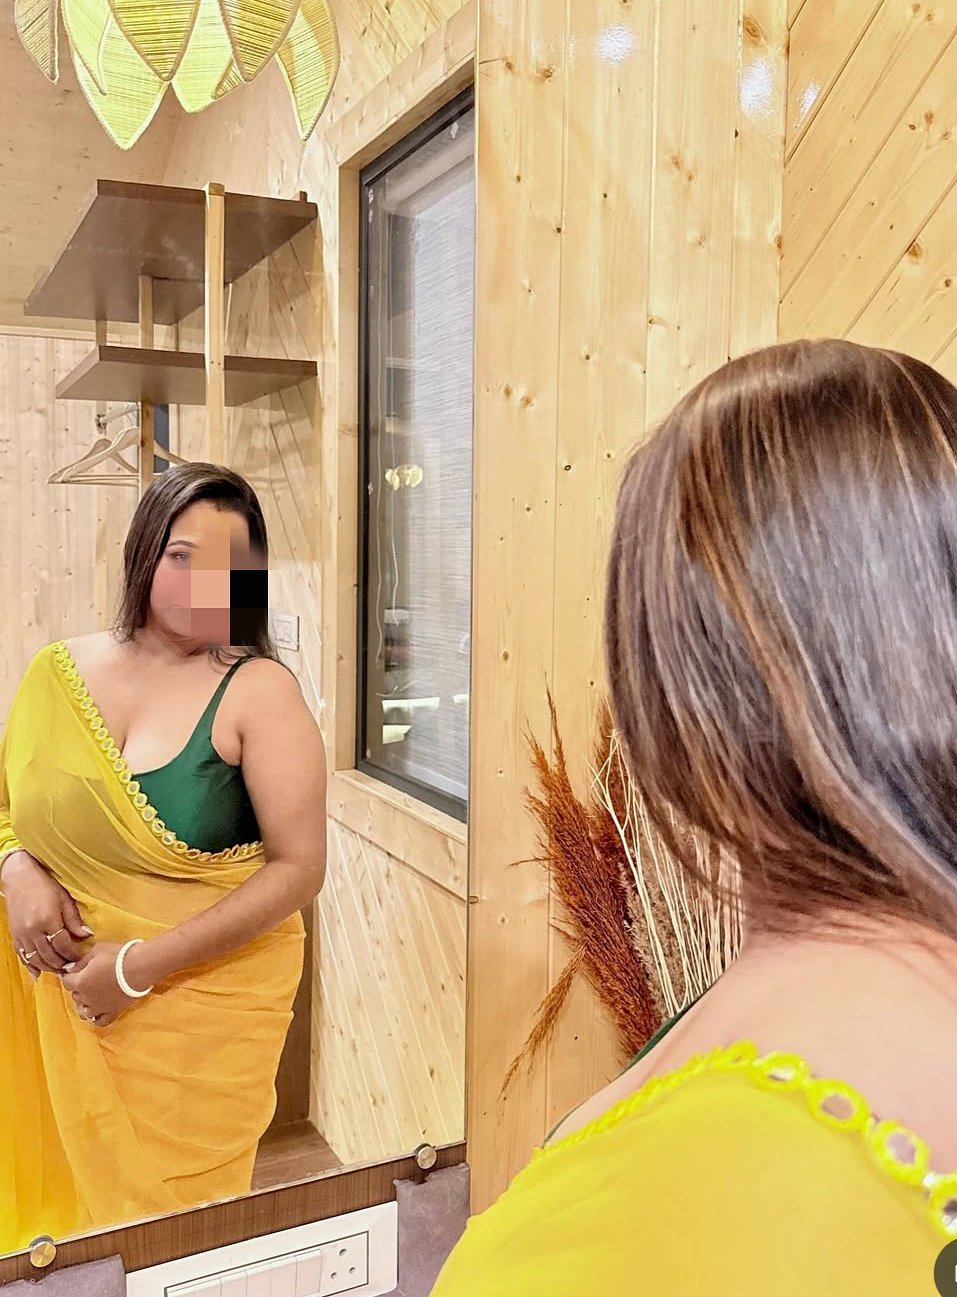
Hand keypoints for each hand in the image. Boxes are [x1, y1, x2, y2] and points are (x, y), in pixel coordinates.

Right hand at [2, 849, 91, 977]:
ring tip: (60, 970)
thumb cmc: (45, 885)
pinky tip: (37, 973)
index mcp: (48, 920)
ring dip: (49, 967)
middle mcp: (33, 930)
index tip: (82, 958)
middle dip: (62, 964)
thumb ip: (74, 920)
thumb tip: (87, 935)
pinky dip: (30, 966)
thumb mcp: (64, 899)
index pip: (63, 945)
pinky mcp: (15, 935)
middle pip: (49, 956)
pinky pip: (22, 956)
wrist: (20, 878)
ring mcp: (22, 935)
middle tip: (73, 968)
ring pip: (36, 960)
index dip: (73, 954)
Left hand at [62, 942, 149, 1027]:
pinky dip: (97, 1017)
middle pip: (75, 996)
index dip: (69, 975)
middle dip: (78, 988)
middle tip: (86, 978)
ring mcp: (100, 1008)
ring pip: (84, 1012)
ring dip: (84, 1004)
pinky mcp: (113, 1012)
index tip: (73, 971)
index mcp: (80, 982)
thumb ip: (81, 962)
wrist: (140, 967)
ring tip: (90, 997)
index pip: (66, 981)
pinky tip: (99, 1010)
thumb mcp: (96, 951)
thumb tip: (70, 969)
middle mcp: (86, 998)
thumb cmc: (118, 956)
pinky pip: (100, 1021)